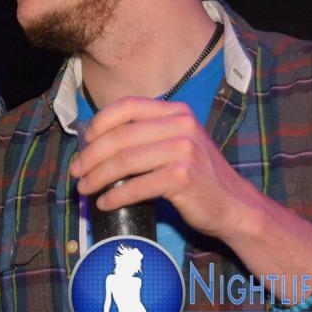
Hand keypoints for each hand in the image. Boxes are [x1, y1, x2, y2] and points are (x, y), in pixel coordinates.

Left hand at [69, 97, 261, 240]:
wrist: (235, 206)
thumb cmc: (198, 175)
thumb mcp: (177, 142)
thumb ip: (147, 134)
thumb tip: (96, 142)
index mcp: (176, 111)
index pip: (128, 106)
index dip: (100, 121)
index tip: (84, 140)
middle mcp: (180, 125)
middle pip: (120, 136)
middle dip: (91, 155)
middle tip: (76, 171)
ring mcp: (183, 150)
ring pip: (124, 161)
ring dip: (97, 177)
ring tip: (84, 188)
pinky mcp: (182, 177)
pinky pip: (136, 186)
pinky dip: (115, 195)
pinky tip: (105, 203)